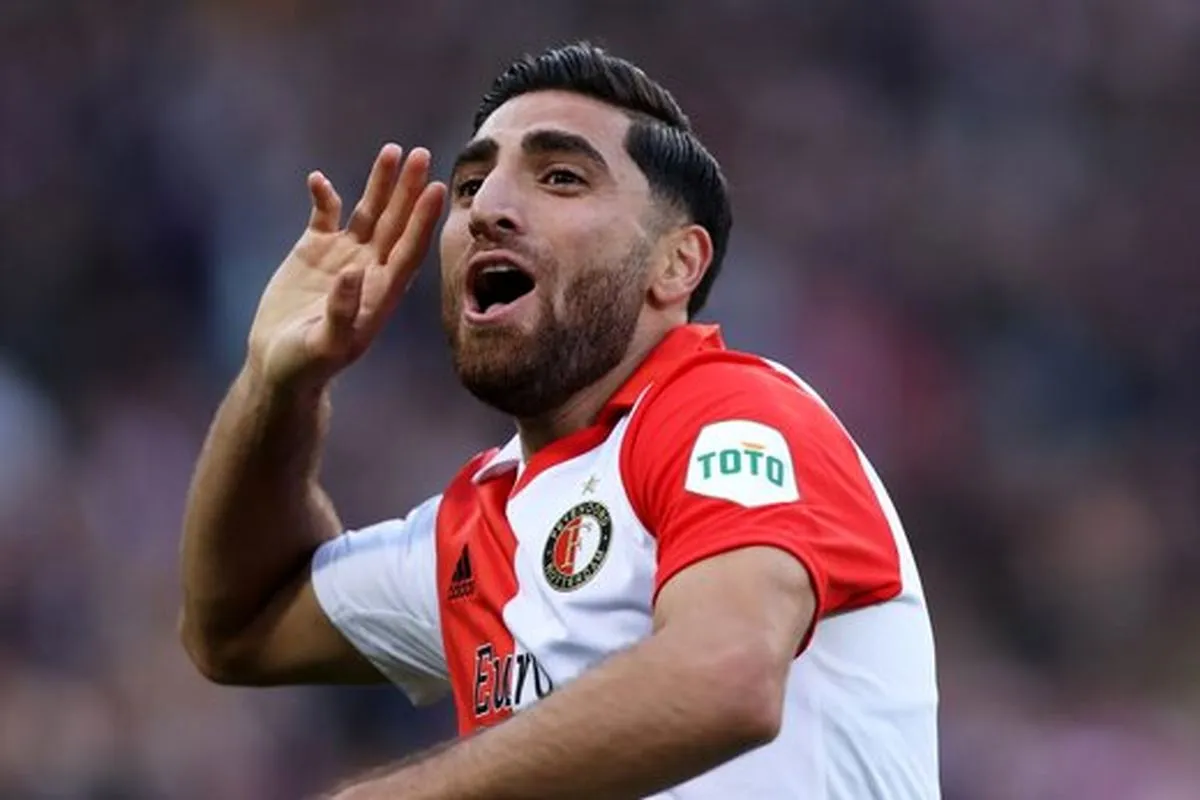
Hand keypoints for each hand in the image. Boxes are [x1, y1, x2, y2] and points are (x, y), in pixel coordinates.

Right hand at [246, 144, 446, 390]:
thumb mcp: (324, 346)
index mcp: (382, 292)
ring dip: (379, 183)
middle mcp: (370, 269)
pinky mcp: (314, 250)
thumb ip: (342, 311)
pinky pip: (324, 215)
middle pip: (396, 222)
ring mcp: (343, 255)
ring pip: (368, 212)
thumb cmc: (307, 364)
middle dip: (408, 190)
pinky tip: (319, 180)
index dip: (423, 220)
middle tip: (422, 154)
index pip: (409, 249)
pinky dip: (324, 197)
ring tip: (392, 151)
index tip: (436, 190)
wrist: (279, 364)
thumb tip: (353, 273)